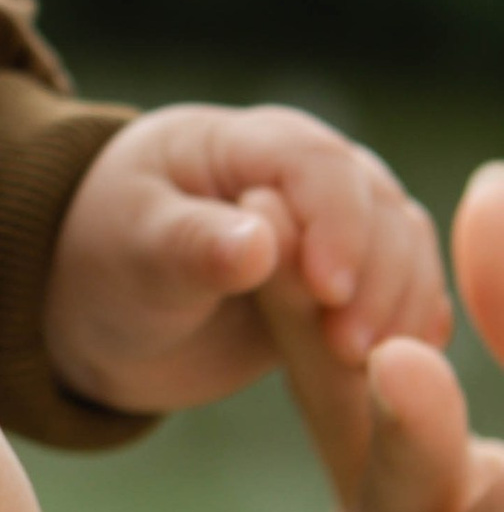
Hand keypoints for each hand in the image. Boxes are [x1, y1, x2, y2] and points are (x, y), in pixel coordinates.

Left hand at [42, 102, 444, 414]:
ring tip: (367, 363)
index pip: (318, 164)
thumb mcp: (133, 250)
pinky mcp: (347, 279)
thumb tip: (259, 245)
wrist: (105, 313)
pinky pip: (401, 293)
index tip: (328, 291)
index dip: (336, 222)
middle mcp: (304, 174)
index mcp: (246, 142)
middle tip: (350, 347)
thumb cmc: (107, 260)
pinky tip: (395, 369)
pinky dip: (406, 326)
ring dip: (399, 304)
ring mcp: (334, 226)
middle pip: (377, 205)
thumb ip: (192, 245)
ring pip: (402, 247)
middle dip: (378, 274)